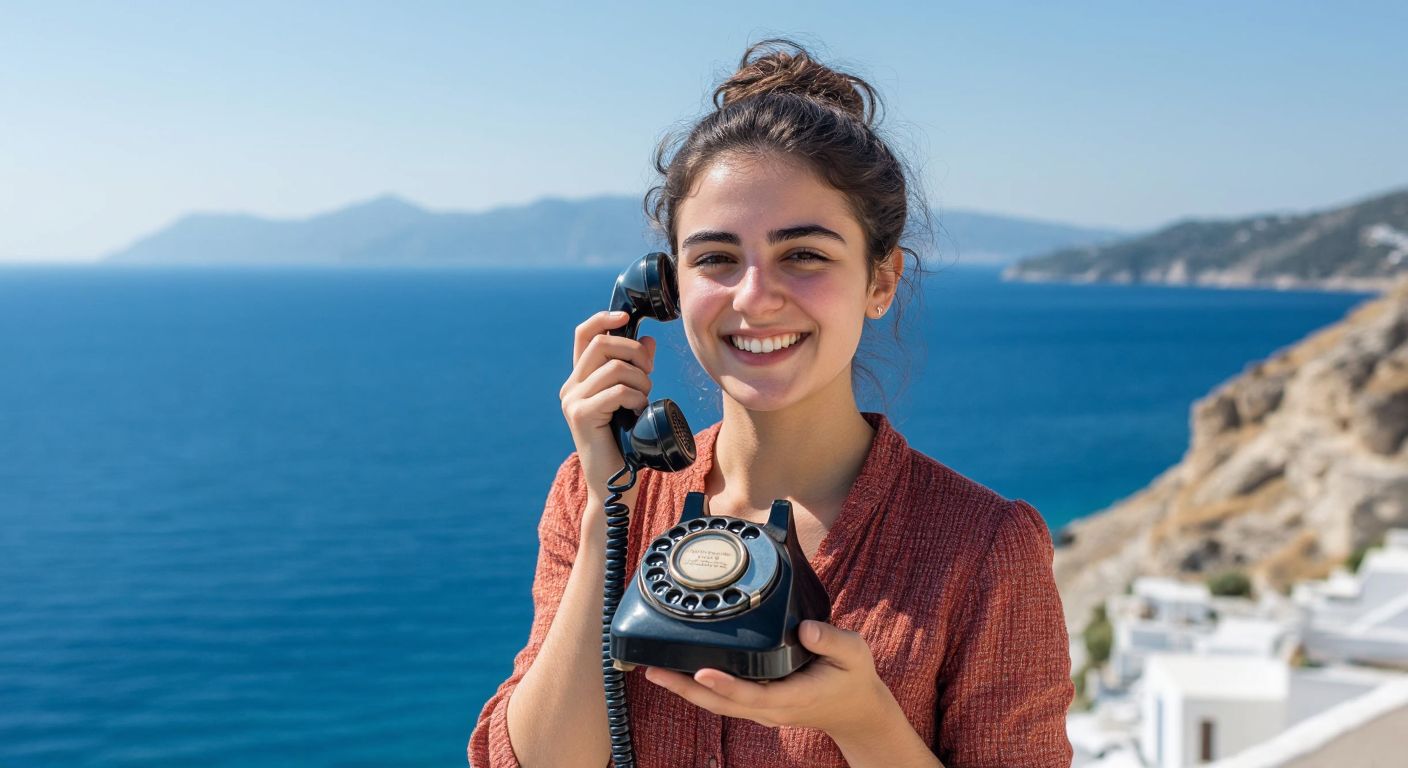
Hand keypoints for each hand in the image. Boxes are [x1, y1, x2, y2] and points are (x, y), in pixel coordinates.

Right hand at [559, 310, 656, 500]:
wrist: (615, 484)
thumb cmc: (627, 442)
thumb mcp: (633, 398)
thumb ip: (636, 368)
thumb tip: (647, 338)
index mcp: (580, 379)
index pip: (584, 334)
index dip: (603, 319)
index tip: (626, 317)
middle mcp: (571, 386)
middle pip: (603, 344)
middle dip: (635, 353)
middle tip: (649, 374)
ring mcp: (573, 400)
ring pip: (615, 367)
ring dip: (641, 381)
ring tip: (643, 400)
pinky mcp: (581, 415)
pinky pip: (616, 390)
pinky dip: (635, 398)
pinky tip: (637, 412)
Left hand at [643, 620, 892, 740]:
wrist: (856, 710)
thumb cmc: (853, 678)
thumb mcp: (855, 653)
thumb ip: (832, 640)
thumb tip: (806, 629)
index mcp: (794, 696)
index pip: (754, 694)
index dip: (726, 685)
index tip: (702, 671)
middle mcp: (772, 707)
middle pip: (722, 703)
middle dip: (686, 688)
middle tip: (655, 670)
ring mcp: (763, 709)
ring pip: (717, 704)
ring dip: (685, 689)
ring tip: (655, 670)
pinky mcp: (757, 703)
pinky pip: (723, 699)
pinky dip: (699, 688)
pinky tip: (680, 673)